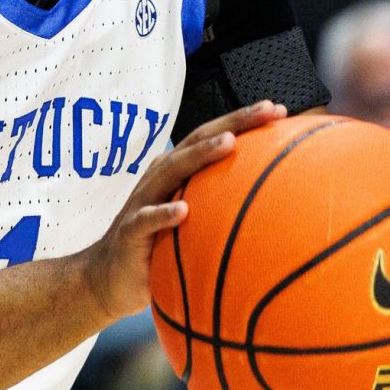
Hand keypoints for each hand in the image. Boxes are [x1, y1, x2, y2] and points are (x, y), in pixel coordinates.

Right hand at [77, 101, 286, 321]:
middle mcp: (160, 178)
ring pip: (171, 171)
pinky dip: (162, 214)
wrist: (109, 279)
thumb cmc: (159, 247)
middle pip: (196, 143)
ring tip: (229, 144)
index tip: (281, 111)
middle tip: (268, 110)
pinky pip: (146, 220)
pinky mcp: (129, 232)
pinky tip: (183, 211)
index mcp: (177, 172)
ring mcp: (142, 201)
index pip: (212, 138)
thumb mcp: (193, 223)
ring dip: (199, 156)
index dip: (243, 122)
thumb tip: (274, 206)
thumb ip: (220, 207)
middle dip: (232, 124)